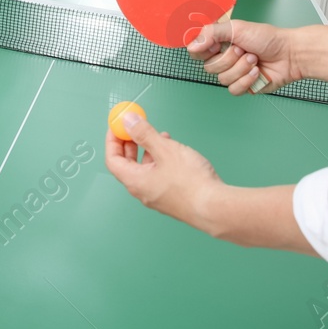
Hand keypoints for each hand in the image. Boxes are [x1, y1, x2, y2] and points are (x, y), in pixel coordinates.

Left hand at [104, 110, 222, 226]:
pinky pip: (159, 175)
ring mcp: (158, 195)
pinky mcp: (172, 196)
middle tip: (135, 128)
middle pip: (128, 165)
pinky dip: (160, 159)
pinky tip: (174, 150)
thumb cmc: (190, 182)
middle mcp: (143, 191)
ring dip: (148, 150)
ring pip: (146, 169)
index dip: (112, 141)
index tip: (117, 126)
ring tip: (161, 135)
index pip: (113, 160)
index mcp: (135, 182)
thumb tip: (128, 121)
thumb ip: (144, 134)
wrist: (215, 207)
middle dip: (130, 144)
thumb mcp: (165, 150)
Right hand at [186, 18, 301, 95]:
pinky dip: (247, 80)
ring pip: (222, 80)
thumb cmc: (267, 38)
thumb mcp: (237, 28)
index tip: (216, 45)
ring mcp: (234, 73)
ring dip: (241, 68)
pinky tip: (257, 72)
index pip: (197, 51)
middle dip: (229, 59)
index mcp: (220, 43)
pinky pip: (234, 90)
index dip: (203, 51)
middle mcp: (225, 58)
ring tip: (254, 59)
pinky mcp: (244, 86)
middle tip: (244, 50)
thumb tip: (191, 45)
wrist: (289, 54)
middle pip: (209, 68)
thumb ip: (211, 33)